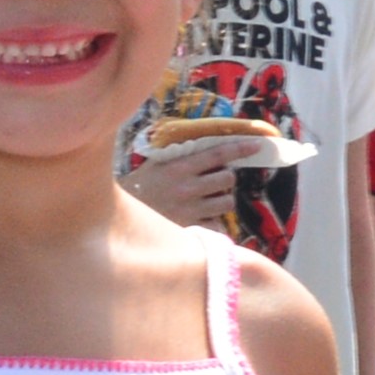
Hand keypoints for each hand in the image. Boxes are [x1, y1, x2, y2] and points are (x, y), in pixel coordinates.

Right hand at [122, 137, 251, 229]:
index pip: (218, 153)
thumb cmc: (139, 187)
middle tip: (216, 181)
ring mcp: (191, 210)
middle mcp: (188, 187)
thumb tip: (204, 144)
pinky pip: (217, 225)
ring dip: (223, 199)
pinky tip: (204, 219)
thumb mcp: (156, 163)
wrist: (118, 218)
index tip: (256, 146)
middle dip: (225, 178)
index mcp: (180, 166)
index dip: (240, 148)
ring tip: (210, 200)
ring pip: (226, 201)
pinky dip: (215, 222)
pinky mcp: (190, 229)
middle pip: (228, 178)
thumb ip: (179, 153)